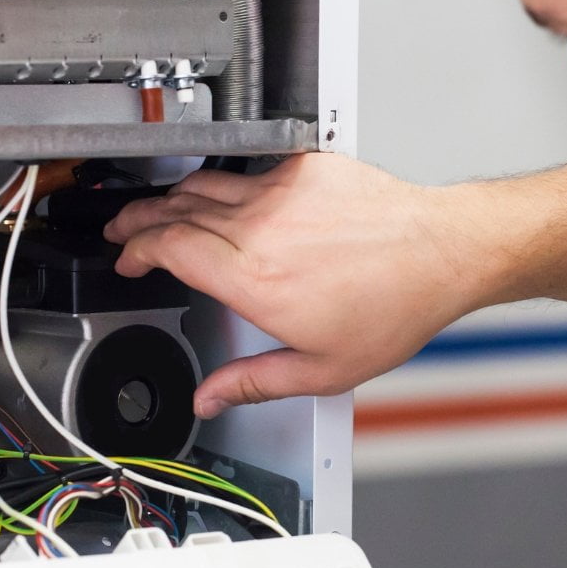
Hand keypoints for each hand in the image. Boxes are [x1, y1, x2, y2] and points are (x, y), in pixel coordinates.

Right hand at [105, 154, 487, 417]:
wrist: (442, 253)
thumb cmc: (394, 305)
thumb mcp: (323, 369)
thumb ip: (254, 382)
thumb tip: (210, 399)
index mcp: (253, 278)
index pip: (169, 247)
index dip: (137, 251)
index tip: (128, 259)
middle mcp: (261, 228)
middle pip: (176, 211)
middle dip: (139, 220)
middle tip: (124, 231)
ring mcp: (283, 192)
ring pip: (204, 184)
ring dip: (172, 197)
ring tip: (159, 211)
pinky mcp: (305, 168)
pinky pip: (247, 170)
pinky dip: (222, 182)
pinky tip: (218, 193)